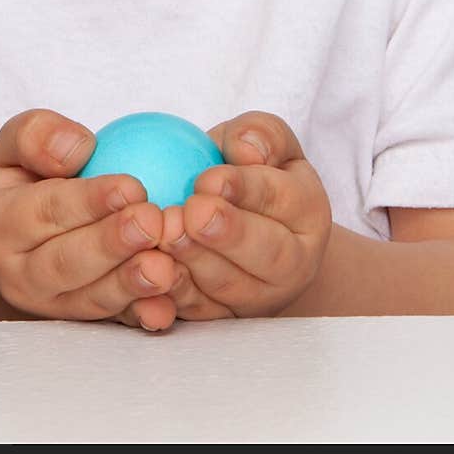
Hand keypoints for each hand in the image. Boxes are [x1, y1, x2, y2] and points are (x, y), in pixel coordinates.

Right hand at [0, 108, 181, 325]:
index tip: (132, 186)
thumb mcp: (20, 142)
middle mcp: (19, 273)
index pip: (45, 211)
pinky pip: (114, 323)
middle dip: (111, 245)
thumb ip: (37, 135)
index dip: (88, 201)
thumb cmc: (33, 172)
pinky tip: (167, 306)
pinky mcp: (82, 323)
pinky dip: (141, 316)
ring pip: (91, 299)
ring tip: (166, 267)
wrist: (27, 232)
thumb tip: (76, 148)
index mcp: (1, 224)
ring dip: (129, 285)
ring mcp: (50, 305)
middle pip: (66, 263)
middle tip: (152, 223)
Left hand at [155, 112, 331, 319]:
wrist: (244, 223)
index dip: (245, 189)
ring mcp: (259, 296)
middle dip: (228, 236)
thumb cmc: (249, 169)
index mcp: (307, 211)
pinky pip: (197, 312)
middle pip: (268, 255)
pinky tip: (146, 271)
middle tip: (190, 215)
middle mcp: (294, 262)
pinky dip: (171, 296)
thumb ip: (261, 135)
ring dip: (194, 265)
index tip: (207, 179)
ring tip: (164, 236)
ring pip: (229, 288)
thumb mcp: (266, 141)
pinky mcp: (223, 318)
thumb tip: (247, 148)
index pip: (281, 199)